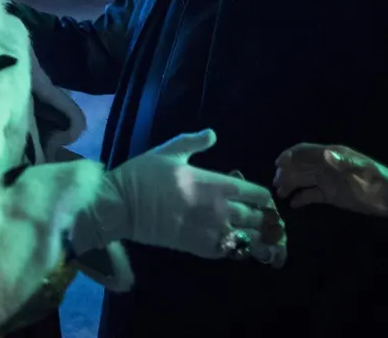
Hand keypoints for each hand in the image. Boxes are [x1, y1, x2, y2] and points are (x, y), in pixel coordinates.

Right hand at [73, 129, 286, 267]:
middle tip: (263, 220)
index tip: (263, 199)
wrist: (122, 205)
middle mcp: (220, 209)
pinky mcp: (198, 248)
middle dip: (264, 219)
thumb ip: (193, 143)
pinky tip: (232, 244)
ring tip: (255, 236)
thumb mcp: (167, 152)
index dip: (265, 198)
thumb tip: (212, 134)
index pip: (257, 194)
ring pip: (247, 239)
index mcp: (216, 183)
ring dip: (254, 237)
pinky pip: (228, 252)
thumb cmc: (143, 175)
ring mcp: (210, 231)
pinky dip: (234, 249)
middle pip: (258, 218)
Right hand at [274, 144, 387, 218]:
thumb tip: (324, 153)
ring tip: (279, 194)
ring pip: (303, 179)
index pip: (306, 151)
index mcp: (333, 155)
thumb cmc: (378, 184)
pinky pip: (311, 194)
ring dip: (290, 184)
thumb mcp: (363, 172)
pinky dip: (301, 198)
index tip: (278, 164)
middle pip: (300, 166)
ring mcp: (327, 180)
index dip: (291, 155)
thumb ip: (343, 163)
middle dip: (286, 172)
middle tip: (276, 183)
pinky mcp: (330, 195)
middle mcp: (326, 165)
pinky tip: (292, 204)